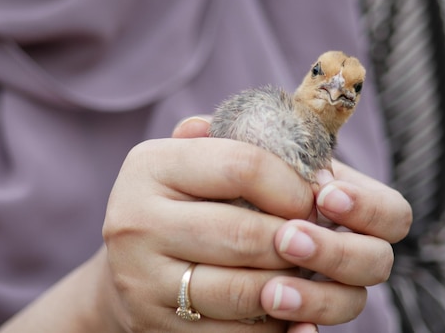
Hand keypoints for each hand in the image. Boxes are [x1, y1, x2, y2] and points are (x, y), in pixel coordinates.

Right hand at [102, 117, 314, 331]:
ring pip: (245, 291)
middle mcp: (135, 222)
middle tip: (317, 240)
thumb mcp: (189, 160)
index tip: (312, 198)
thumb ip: (228, 138)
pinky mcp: (155, 328)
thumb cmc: (176, 204)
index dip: (292, 184)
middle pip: (246, 235)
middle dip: (297, 240)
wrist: (127, 266)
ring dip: (291, 285)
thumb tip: (287, 132)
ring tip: (305, 270)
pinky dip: (273, 324)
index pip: (243, 166)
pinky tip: (286, 306)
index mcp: (149, 166)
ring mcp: (141, 280)